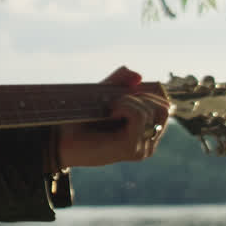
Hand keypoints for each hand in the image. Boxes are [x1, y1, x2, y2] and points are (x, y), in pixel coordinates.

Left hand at [55, 66, 170, 167]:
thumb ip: (120, 82)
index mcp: (145, 132)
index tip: (125, 94)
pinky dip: (125, 105)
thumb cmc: (80, 118)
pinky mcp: (132, 149)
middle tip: (117, 100)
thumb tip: (138, 75)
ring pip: (151, 111)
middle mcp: (148, 143)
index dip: (148, 95)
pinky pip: (139, 116)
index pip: (164, 108)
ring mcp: (142, 148)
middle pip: (163, 109)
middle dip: (141, 97)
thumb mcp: (103, 94)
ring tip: (110, 107)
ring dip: (129, 100)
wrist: (60, 138)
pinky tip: (110, 112)